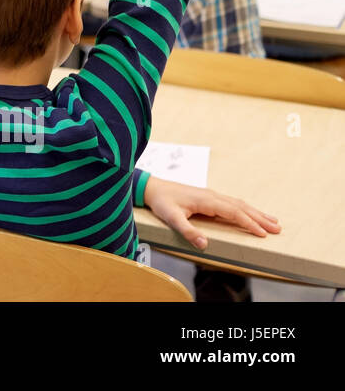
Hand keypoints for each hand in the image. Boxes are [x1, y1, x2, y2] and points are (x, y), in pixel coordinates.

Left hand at [142, 176, 279, 249]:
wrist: (153, 187)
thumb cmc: (162, 202)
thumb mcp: (171, 218)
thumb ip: (187, 231)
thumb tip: (204, 244)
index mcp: (207, 201)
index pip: (233, 212)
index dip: (249, 223)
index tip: (263, 234)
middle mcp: (212, 196)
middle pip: (241, 207)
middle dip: (260, 218)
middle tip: (278, 229)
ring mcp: (212, 195)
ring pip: (239, 204)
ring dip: (256, 213)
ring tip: (273, 222)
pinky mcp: (209, 197)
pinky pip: (232, 203)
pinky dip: (246, 209)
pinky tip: (251, 213)